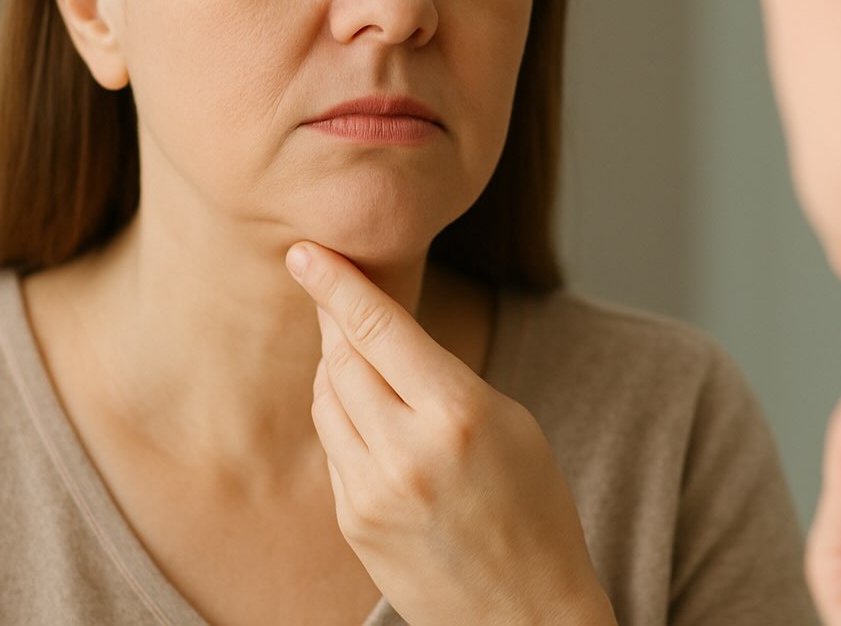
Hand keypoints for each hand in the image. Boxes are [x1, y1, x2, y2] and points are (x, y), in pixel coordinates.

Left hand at [285, 241, 617, 625]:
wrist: (526, 615)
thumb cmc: (534, 509)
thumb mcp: (510, 422)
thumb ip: (442, 376)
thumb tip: (378, 333)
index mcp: (458, 413)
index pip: (379, 327)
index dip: (337, 282)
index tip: (305, 250)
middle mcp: (406, 450)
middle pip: (343, 358)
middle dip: (334, 318)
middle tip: (327, 282)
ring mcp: (371, 491)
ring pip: (327, 399)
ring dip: (335, 365)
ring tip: (356, 349)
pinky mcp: (352, 521)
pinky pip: (333, 446)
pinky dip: (341, 416)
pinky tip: (363, 410)